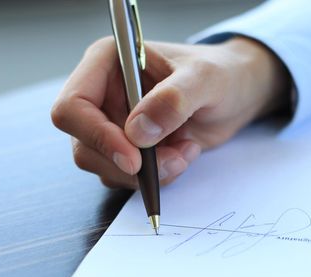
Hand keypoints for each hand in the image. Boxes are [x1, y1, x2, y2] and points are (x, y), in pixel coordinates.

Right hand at [52, 37, 288, 187]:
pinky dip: (156, 177)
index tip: (133, 158)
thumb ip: (173, 100)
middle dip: (130, 163)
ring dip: (147, 173)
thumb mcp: (206, 79)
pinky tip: (184, 155)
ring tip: (186, 153)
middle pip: (85, 144)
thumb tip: (137, 133)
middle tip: (174, 161)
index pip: (73, 106)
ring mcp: (114, 124)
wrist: (237, 94)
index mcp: (108, 63)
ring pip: (105, 166)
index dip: (96, 136)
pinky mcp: (130, 148)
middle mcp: (103, 95)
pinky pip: (127, 177)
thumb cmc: (221, 74)